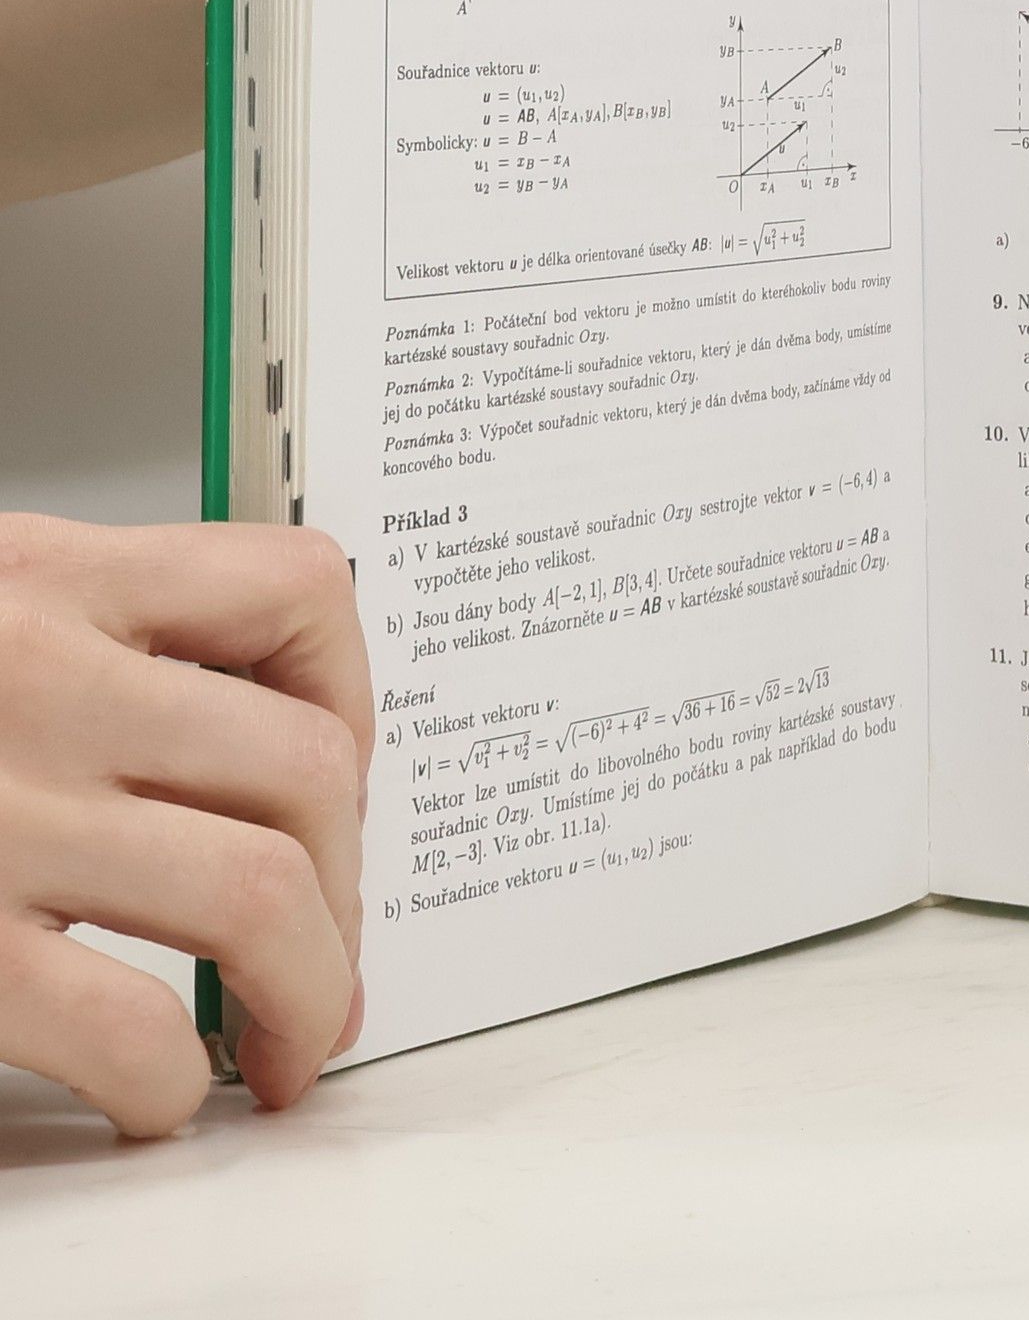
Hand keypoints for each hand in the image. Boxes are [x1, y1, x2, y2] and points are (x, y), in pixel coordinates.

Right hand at [0, 516, 371, 1135]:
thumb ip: (91, 644)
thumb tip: (241, 749)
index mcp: (44, 581)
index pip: (294, 591)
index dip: (354, 695)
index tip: (343, 778)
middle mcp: (32, 682)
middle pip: (305, 766)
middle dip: (351, 881)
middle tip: (333, 949)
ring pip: (255, 891)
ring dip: (307, 987)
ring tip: (292, 1038)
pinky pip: (124, 1023)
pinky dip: (172, 1079)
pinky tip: (157, 1089)